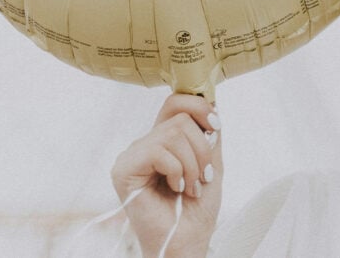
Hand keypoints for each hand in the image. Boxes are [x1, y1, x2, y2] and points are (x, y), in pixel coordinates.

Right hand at [111, 93, 222, 256]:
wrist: (187, 239)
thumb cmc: (197, 208)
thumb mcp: (211, 162)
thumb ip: (209, 133)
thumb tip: (212, 101)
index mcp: (164, 140)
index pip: (176, 102)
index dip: (200, 106)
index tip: (216, 127)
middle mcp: (145, 143)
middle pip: (180, 118)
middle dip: (202, 148)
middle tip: (203, 177)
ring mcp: (132, 155)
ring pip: (173, 133)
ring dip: (192, 165)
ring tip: (191, 187)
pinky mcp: (124, 169)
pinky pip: (158, 151)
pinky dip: (177, 171)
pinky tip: (176, 188)